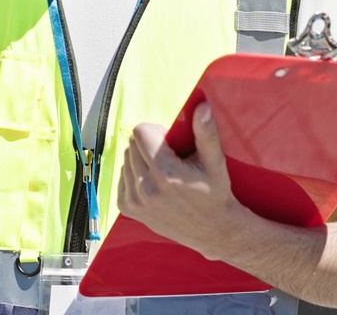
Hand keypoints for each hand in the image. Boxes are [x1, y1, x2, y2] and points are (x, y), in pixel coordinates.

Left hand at [116, 102, 257, 260]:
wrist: (212, 231)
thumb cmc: (214, 194)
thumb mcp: (215, 162)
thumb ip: (206, 132)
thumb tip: (202, 106)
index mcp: (165, 173)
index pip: (140, 132)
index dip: (156, 132)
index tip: (170, 143)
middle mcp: (146, 188)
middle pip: (132, 144)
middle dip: (148, 145)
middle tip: (170, 159)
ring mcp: (134, 200)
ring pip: (125, 159)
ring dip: (141, 160)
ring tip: (163, 173)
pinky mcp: (127, 208)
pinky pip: (121, 176)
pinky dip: (135, 175)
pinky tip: (154, 184)